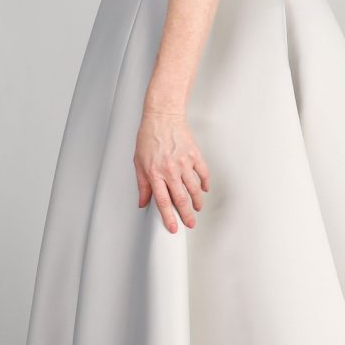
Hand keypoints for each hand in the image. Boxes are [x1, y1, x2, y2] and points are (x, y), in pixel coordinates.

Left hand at [134, 105, 209, 232]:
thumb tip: (143, 202)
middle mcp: (170, 170)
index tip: (174, 227)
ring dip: (197, 202)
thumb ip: (142, 184)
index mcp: (155, 173)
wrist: (163, 117)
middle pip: (181, 199)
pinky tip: (204, 189)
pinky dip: (205, 183)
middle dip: (187, 215)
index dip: (169, 217)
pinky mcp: (194, 155)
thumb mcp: (139, 162)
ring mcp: (184, 162)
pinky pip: (203, 173)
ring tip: (197, 208)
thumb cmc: (149, 137)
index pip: (163, 201)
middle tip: (190, 223)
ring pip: (194, 189)